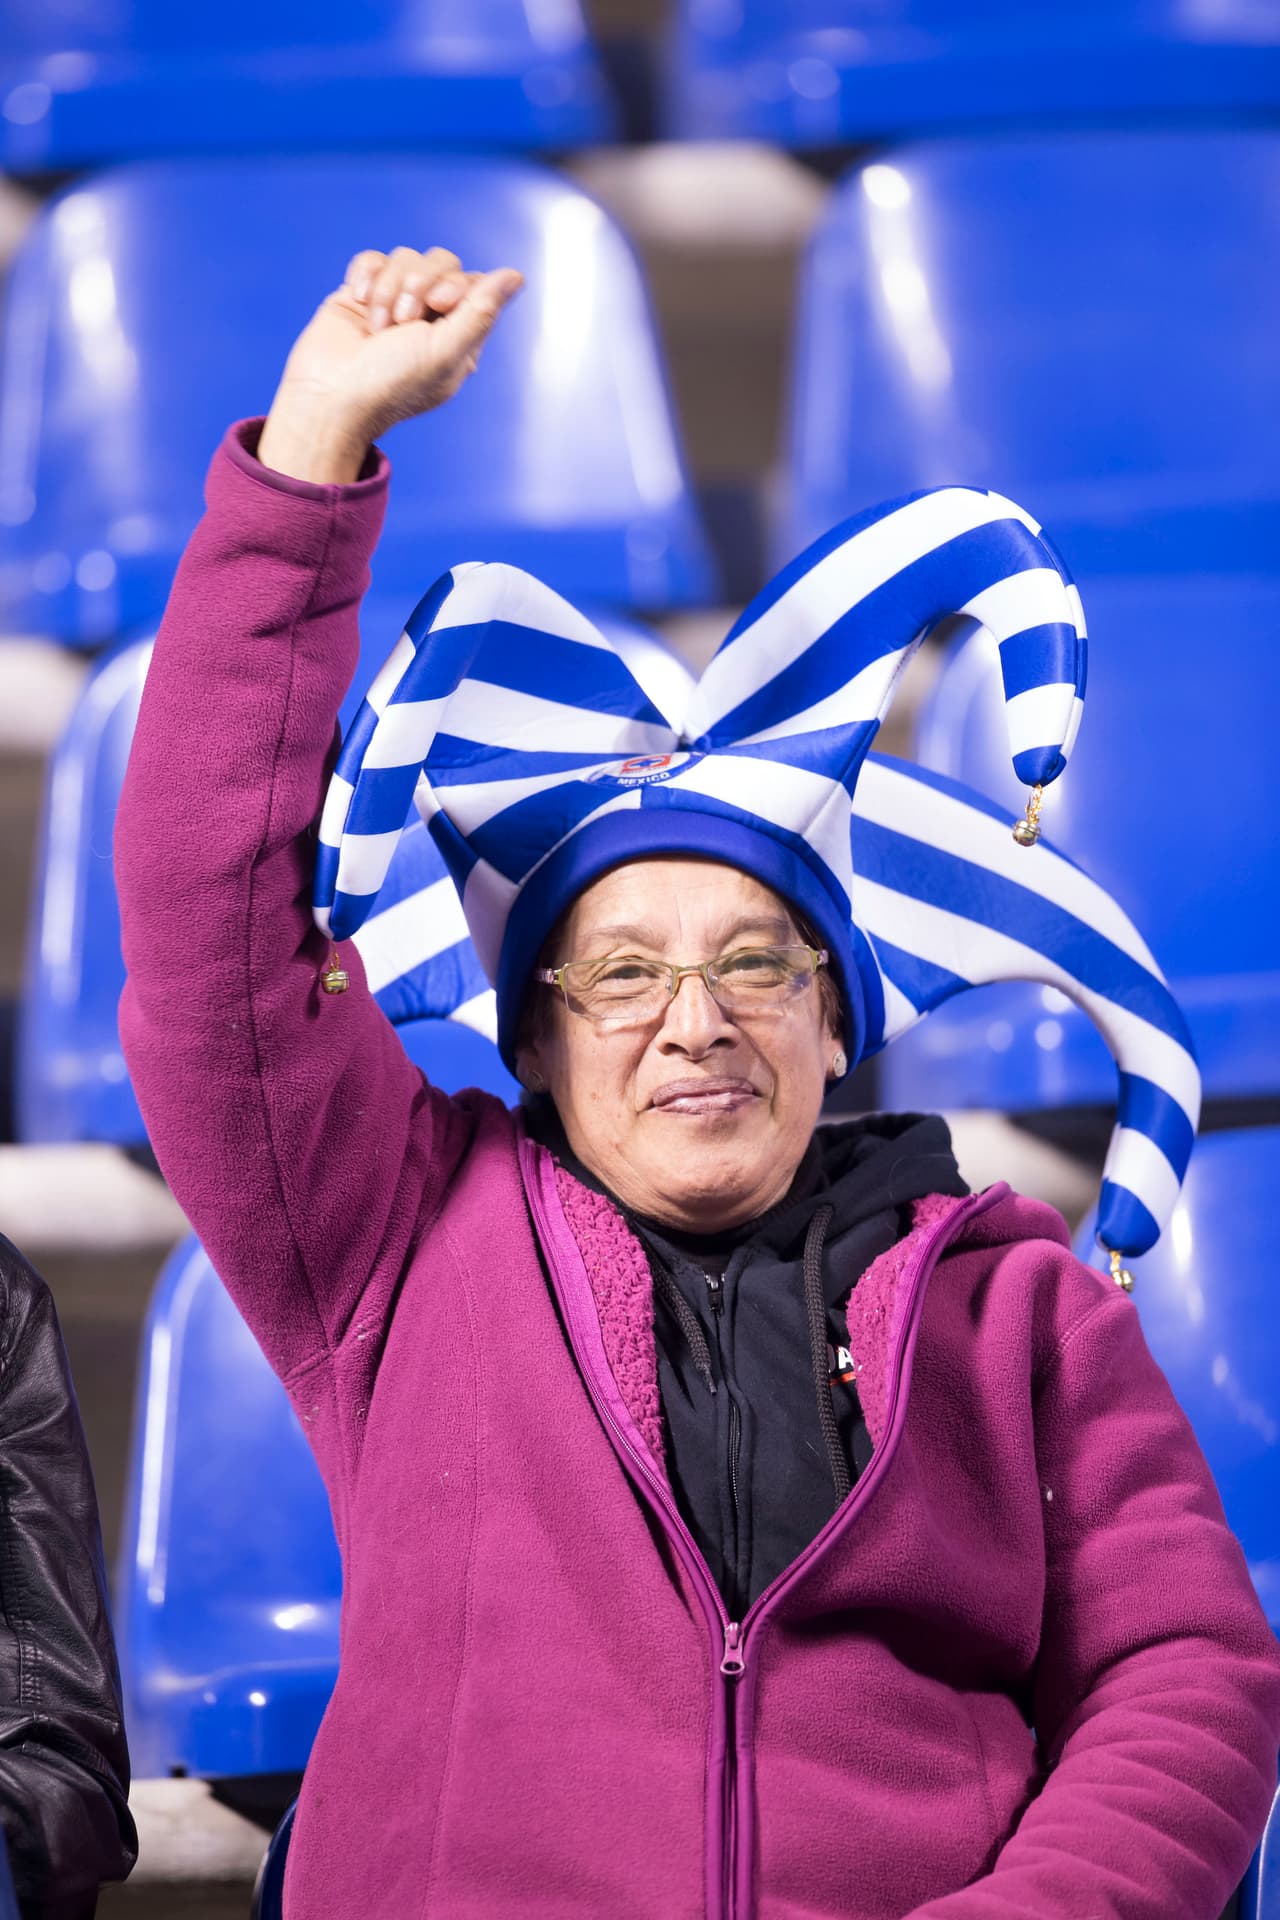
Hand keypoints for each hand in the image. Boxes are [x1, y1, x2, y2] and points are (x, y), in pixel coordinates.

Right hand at [258, 245, 523, 482]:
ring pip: (404, 257)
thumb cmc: (391, 384)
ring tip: (377, 327)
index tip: (440, 305)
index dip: (457, 284)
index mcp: (458, 335)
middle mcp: (429, 317)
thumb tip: (516, 275)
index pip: (473, 283)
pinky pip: (373, 259)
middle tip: (404, 321)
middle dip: (419, 284)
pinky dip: (366, 276)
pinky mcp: (362, 293)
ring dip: (389, 289)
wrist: (329, 395)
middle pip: (441, 262)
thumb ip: (482, 311)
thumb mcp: (446, 351)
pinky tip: (359, 302)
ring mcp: (394, 302)